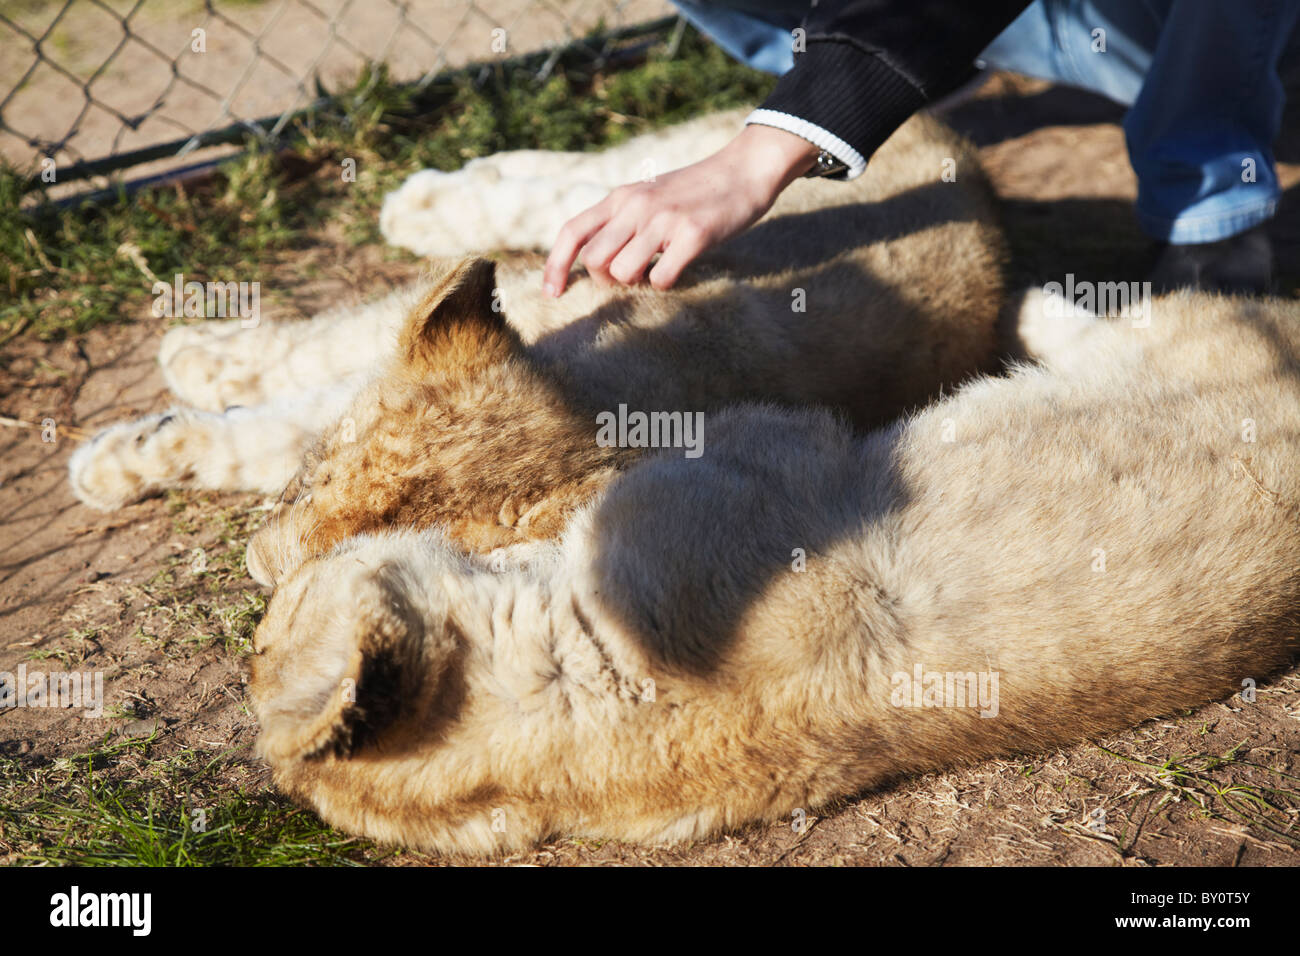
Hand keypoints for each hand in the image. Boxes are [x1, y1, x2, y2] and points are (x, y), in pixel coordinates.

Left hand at [543, 124, 818, 294]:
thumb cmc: (694, 193)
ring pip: (622, 272)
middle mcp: (635, 206)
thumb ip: (620, 221)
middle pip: (594, 261)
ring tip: (657, 268)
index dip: (555, 267)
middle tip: (632, 275)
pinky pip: (661, 279)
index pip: (572, 232)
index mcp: (620, 197)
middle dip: (606, 280)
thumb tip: (594, 262)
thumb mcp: (647, 197)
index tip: (553, 294)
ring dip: (637, 282)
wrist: (743, 171)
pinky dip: (666, 284)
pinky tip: (679, 267)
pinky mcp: (692, 235)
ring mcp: (663, 220)